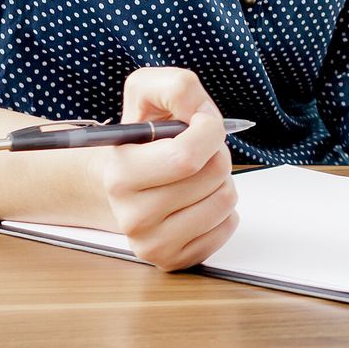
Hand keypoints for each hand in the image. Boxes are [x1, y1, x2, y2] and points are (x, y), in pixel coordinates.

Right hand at [96, 66, 238, 269]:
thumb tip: (200, 113)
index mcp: (121, 174)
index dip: (209, 130)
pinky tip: (198, 200)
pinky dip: (223, 209)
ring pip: (225, 200)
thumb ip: (176, 88)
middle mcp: (131, 215)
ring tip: (196, 176)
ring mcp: (151, 243)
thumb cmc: (143, 136)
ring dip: (221, 180)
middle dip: (217, 153)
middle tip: (198, 152)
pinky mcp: (172, 260)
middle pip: (213, 176)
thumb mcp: (148, 92)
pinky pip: (227, 227)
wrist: (124, 180)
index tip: (202, 122)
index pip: (186, 157)